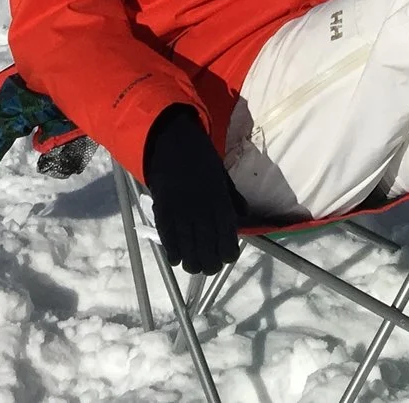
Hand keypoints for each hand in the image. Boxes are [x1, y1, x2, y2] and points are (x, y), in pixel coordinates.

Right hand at [142, 105, 239, 273]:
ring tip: (193, 266)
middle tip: (210, 266)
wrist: (173, 141)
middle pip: (208, 251)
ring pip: (188, 250)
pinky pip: (168, 239)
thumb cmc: (201, 158)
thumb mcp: (222, 175)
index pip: (227, 240)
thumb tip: (244, 215)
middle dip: (210, 264)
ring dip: (192, 263)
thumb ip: (233, 197)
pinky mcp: (163, 211)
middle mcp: (202, 212)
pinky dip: (172, 252)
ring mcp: (181, 213)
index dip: (228, 255)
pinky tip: (176, 259)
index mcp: (220, 202)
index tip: (227, 257)